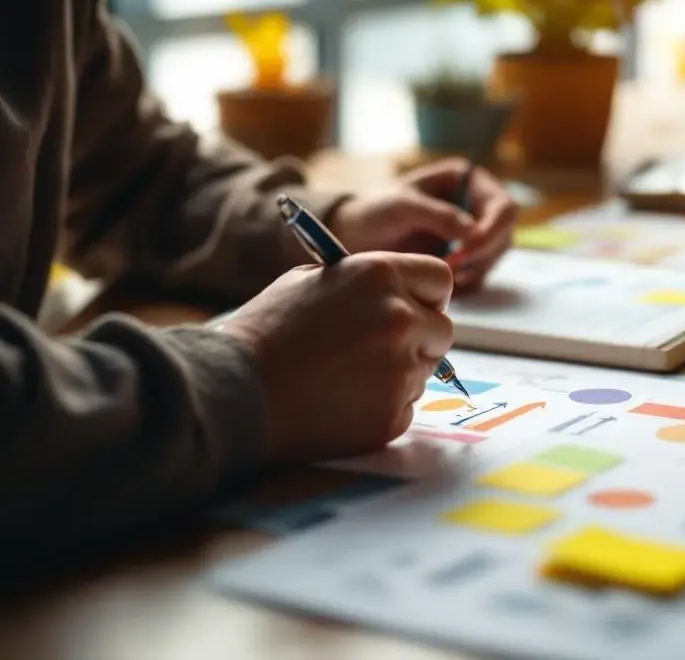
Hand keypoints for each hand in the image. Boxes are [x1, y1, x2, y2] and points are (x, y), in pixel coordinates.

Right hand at [220, 252, 453, 461]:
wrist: (235, 391)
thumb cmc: (265, 332)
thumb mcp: (310, 282)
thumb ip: (363, 284)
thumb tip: (398, 293)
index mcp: (380, 276)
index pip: (438, 279)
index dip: (427, 294)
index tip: (414, 306)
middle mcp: (400, 319)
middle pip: (442, 330)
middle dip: (420, 337)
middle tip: (381, 347)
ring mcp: (401, 370)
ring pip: (426, 371)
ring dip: (401, 372)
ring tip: (348, 376)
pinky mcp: (392, 415)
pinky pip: (406, 406)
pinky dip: (383, 406)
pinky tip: (343, 402)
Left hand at [331, 158, 517, 290]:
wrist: (354, 235)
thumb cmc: (375, 209)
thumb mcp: (401, 206)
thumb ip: (436, 215)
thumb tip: (471, 232)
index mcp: (469, 181)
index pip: (503, 205)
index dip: (493, 228)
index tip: (467, 248)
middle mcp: (477, 206)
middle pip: (504, 234)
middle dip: (482, 254)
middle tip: (450, 266)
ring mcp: (474, 233)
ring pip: (494, 257)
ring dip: (474, 269)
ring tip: (442, 272)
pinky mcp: (465, 259)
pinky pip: (480, 275)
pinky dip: (466, 282)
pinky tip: (442, 281)